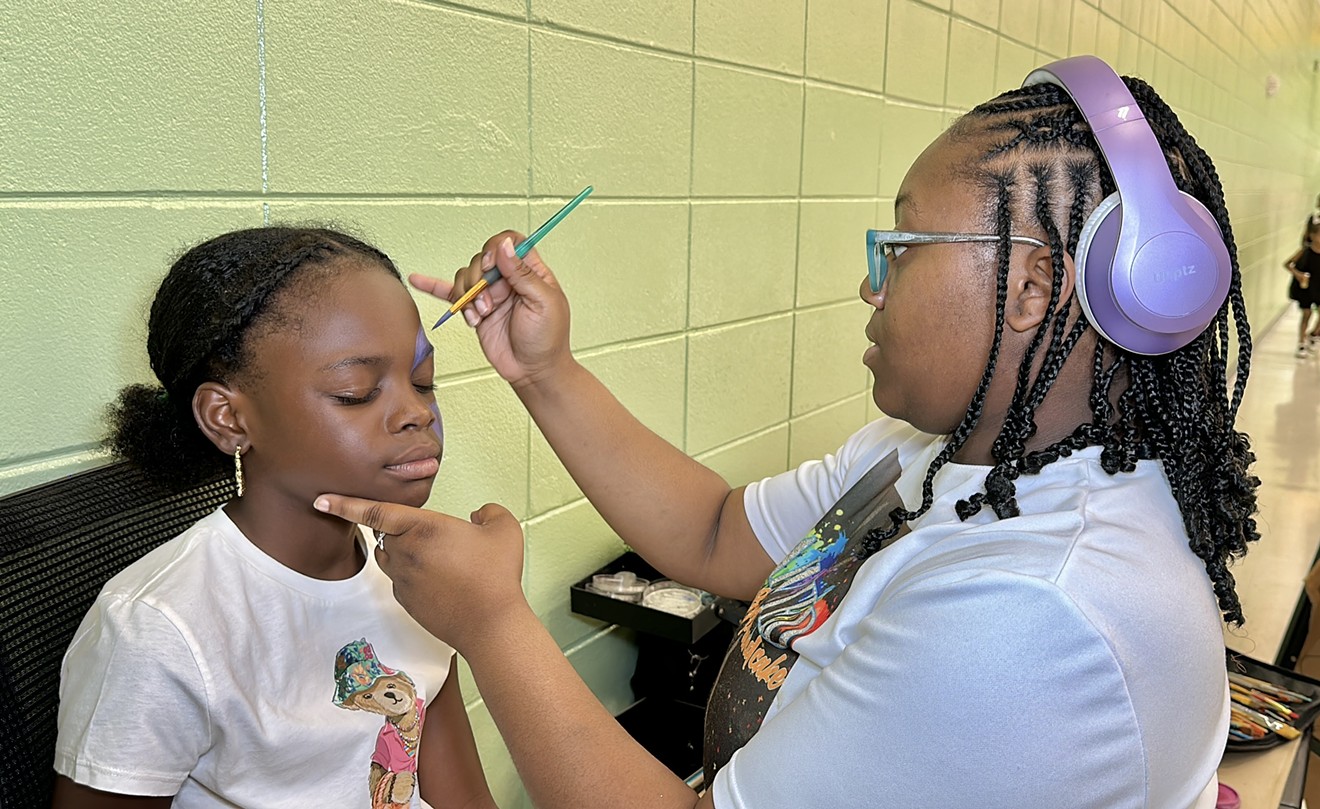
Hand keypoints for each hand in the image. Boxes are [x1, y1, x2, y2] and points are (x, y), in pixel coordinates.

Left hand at [312, 494, 526, 651]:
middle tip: (432, 536)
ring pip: (389, 558)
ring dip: (403, 552)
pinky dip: (414, 575)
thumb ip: (489, 512)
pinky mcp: (406, 601)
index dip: (344, 504)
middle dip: (399, 530)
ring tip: (438, 559)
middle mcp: (405, 553)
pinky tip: (443, 581)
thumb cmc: (496, 575)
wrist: (490, 624)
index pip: (373, 511)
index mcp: (422, 528)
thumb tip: (477, 515)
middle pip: (385, 534)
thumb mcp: (504, 529)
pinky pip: (400, 580)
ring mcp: (402, 580)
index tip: (321, 500)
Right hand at [410, 231, 572, 389]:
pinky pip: (452, 293)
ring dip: (468, 296)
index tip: (493, 266)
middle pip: (482, 259)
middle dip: (479, 280)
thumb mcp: (544, 303)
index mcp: (531, 272)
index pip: (510, 243)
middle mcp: (508, 280)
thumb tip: (506, 247)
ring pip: (466, 277)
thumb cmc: (547, 339)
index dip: (497, 249)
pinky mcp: (476, 310)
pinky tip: (419, 280)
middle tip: (488, 302)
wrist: (533, 370)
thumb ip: (524, 274)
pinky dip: (434, 286)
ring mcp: (491, 294)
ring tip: (480, 314)